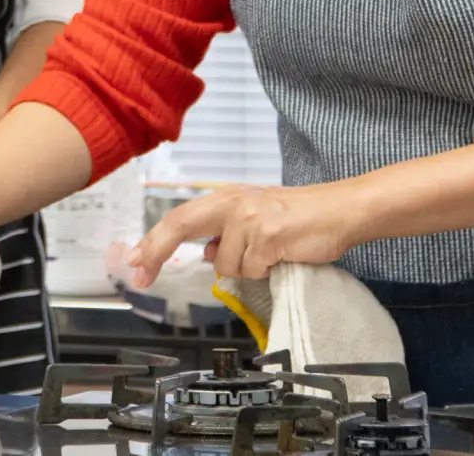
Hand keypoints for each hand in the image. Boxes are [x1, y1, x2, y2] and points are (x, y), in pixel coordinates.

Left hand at [128, 183, 360, 285]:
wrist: (338, 211)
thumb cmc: (298, 218)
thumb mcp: (254, 219)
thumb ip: (227, 235)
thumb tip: (207, 255)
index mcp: (225, 198)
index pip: (179, 218)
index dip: (154, 241)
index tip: (135, 261)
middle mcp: (231, 203)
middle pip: (180, 226)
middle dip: (155, 252)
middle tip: (141, 275)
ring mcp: (247, 219)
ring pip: (225, 264)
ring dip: (244, 269)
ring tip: (270, 255)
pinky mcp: (266, 237)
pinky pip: (251, 271)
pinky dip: (264, 272)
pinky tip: (280, 257)